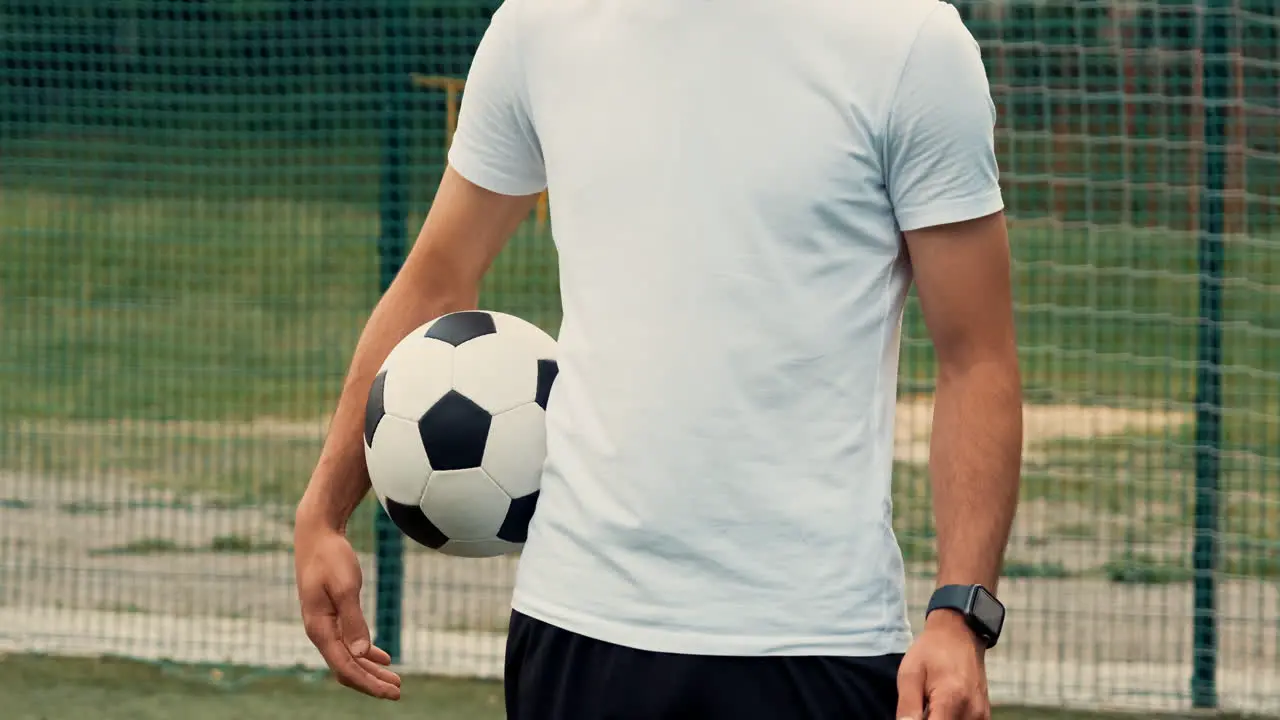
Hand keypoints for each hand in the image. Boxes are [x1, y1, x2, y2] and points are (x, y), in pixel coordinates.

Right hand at [295, 517, 401, 699]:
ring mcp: (325, 624)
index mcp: (320, 628)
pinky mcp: (332, 615)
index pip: (345, 667)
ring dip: (370, 670)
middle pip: (346, 667)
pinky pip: (349, 643)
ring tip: (394, 680)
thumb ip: (353, 620)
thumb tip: (362, 654)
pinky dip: (366, 653)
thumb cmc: (330, 557)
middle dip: (371, 682)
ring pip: (348, 657)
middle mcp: (320, 631)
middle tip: (397, 692)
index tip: (391, 692)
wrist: (316, 534)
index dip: (368, 683)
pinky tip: (383, 658)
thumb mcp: (346, 587)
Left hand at [896, 610, 989, 719]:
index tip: (912, 716)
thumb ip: (908, 707)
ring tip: (929, 707)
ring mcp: (982, 715)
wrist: (960, 634)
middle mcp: (972, 712)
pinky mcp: (985, 716)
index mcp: (952, 699)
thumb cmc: (931, 651)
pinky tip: (940, 711)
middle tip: (920, 707)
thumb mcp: (910, 675)